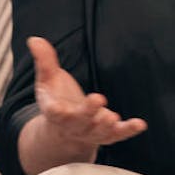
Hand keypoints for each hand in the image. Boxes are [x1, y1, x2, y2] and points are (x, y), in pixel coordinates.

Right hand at [28, 36, 147, 152]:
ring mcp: (92, 132)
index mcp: (56, 112)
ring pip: (99, 132)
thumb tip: (34, 39)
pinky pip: (119, 134)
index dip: (55, 111)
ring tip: (112, 118)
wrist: (66, 131)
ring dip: (107, 126)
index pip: (54, 112)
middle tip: (98, 100)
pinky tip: (140, 125)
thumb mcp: (48, 79)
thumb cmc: (57, 100)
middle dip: (88, 112)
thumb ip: (44, 61)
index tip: (57, 108)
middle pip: (80, 121)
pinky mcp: (108, 134)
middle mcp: (74, 125)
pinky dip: (129, 130)